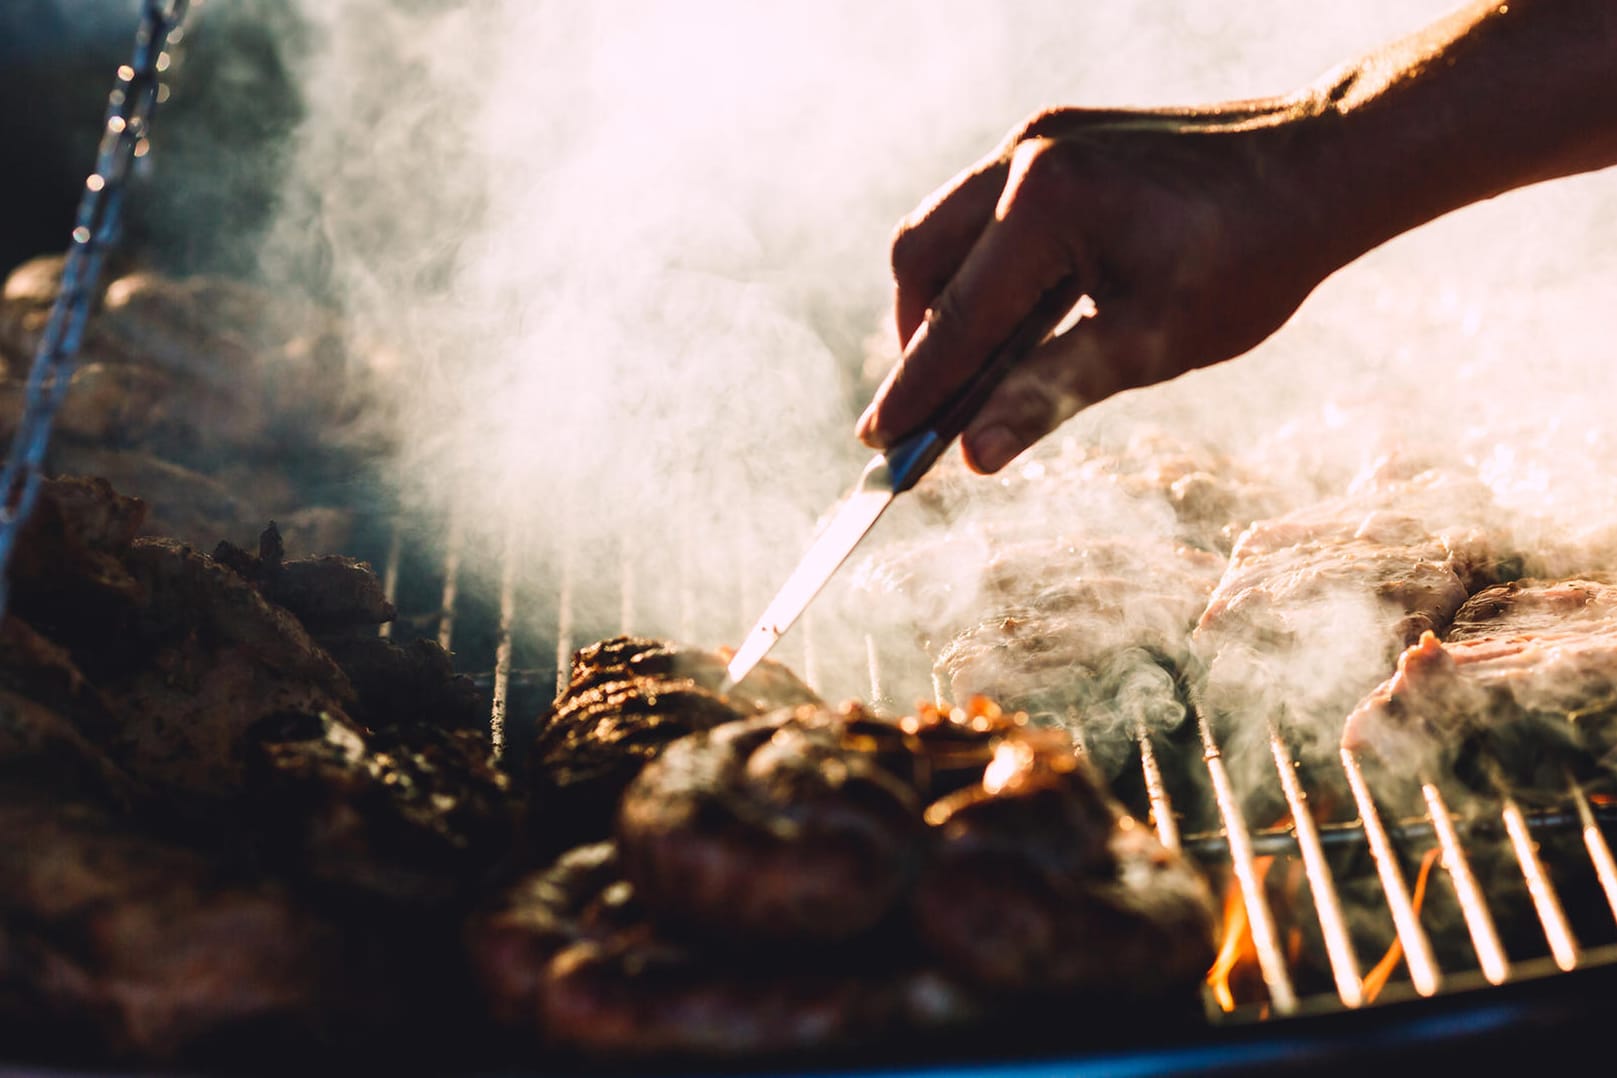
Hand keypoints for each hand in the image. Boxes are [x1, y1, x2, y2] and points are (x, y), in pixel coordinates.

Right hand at [857, 102, 1338, 473]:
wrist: (1322, 166)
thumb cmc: (1250, 261)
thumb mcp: (1152, 343)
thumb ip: (1051, 393)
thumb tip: (974, 454)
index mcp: (1048, 204)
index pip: (956, 319)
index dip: (915, 390)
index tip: (877, 444)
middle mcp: (1027, 156)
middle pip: (921, 257)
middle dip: (917, 339)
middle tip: (925, 409)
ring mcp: (1038, 137)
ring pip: (944, 227)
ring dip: (944, 300)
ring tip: (970, 369)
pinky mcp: (1056, 136)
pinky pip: (983, 207)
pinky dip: (979, 266)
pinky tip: (1012, 313)